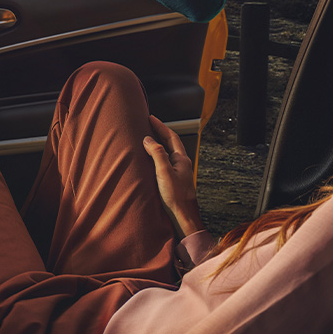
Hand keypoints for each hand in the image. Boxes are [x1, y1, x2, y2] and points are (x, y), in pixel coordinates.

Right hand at [143, 116, 204, 238]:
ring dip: (159, 143)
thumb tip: (148, 139)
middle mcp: (182, 163)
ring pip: (168, 151)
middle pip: (171, 142)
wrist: (184, 215)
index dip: (160, 126)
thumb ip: (157, 154)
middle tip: (148, 124)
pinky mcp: (174, 179)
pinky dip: (158, 155)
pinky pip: (165, 161)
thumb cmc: (176, 196)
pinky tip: (151, 159)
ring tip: (148, 138)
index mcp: (181, 159)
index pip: (171, 136)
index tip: (151, 118)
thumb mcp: (164, 172)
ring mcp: (179, 171)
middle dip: (160, 132)